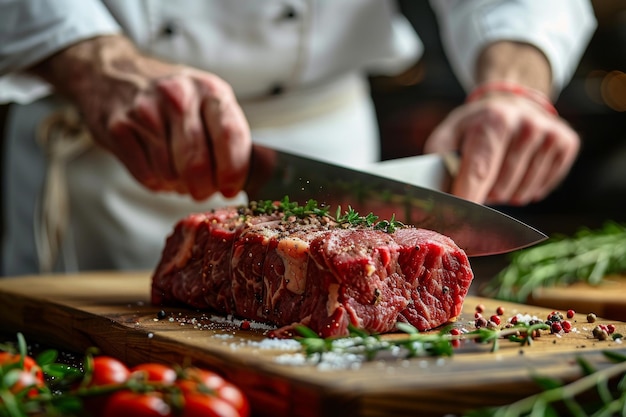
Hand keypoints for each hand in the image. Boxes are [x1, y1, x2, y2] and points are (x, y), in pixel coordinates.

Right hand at [33, 36, 250, 200]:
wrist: (112, 73)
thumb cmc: (171, 97)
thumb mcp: (207, 100)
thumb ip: (227, 135)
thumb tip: (237, 183)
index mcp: (210, 90)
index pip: (230, 136)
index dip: (234, 172)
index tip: (231, 189)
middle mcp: (179, 96)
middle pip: (198, 163)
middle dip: (204, 188)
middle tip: (203, 191)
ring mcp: (146, 111)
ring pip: (171, 174)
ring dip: (178, 185)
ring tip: (178, 173)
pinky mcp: (118, 128)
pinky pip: (146, 175)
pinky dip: (156, 183)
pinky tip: (158, 169)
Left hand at [424, 94, 579, 205]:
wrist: (512, 101)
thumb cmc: (473, 127)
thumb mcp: (448, 134)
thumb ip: (438, 163)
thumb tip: (430, 195)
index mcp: (493, 121)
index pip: (479, 171)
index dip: (467, 199)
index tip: (457, 220)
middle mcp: (526, 126)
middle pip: (499, 190)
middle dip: (483, 193)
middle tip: (480, 176)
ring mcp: (550, 134)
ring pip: (520, 195)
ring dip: (504, 193)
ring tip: (499, 169)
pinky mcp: (567, 144)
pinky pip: (539, 191)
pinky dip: (524, 188)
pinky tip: (520, 168)